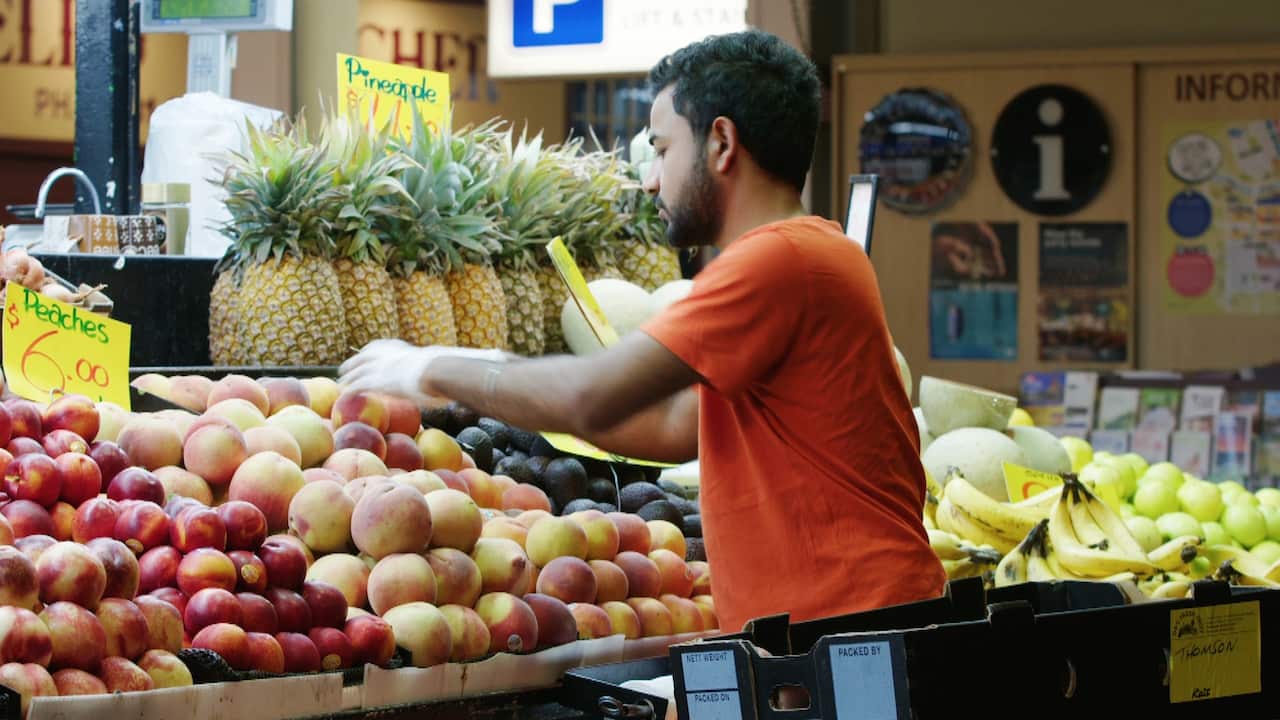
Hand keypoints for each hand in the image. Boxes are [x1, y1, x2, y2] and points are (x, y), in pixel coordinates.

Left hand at [337, 339, 507, 406]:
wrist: (446, 371)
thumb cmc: (459, 370)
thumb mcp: (467, 363)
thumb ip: (480, 363)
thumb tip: (506, 359)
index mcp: (413, 352)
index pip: (389, 348)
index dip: (379, 351)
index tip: (372, 353)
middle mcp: (397, 355)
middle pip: (370, 355)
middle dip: (358, 360)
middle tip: (346, 366)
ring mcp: (387, 367)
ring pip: (360, 369)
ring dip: (349, 375)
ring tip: (340, 381)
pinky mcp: (381, 381)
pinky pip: (360, 385)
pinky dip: (350, 389)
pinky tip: (342, 394)